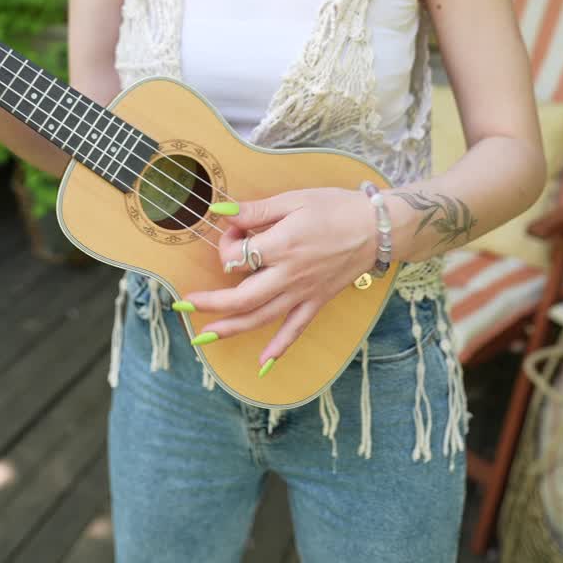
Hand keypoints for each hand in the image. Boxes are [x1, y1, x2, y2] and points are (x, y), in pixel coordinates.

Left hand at [181, 188, 377, 367]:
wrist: (378, 228)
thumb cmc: (336, 207)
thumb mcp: (294, 199)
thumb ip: (256, 210)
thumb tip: (220, 211)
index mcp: (282, 245)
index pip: (238, 256)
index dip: (227, 244)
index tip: (232, 229)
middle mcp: (290, 275)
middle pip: (242, 297)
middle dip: (210, 303)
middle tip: (183, 304)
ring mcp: (304, 292)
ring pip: (261, 318)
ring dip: (230, 328)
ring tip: (203, 336)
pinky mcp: (317, 301)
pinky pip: (295, 329)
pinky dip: (279, 348)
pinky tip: (264, 364)